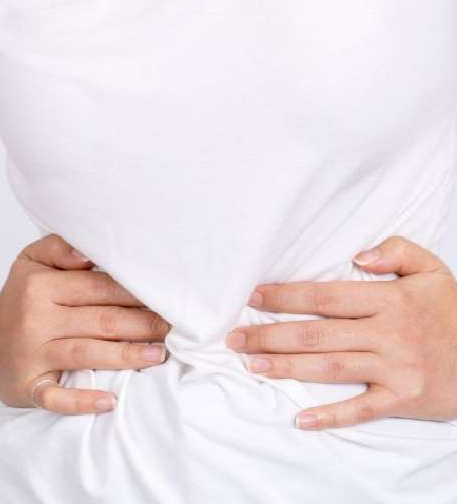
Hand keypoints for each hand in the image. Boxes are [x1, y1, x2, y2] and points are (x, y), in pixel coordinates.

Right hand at [0, 232, 170, 415]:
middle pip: (99, 320)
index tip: (164, 296)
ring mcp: (32, 355)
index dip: (133, 292)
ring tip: (158, 356)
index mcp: (41, 285)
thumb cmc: (19, 296)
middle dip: (140, 324)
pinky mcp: (27, 386)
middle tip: (172, 327)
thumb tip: (90, 252)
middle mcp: (36, 319)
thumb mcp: (31, 260)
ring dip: (126, 356)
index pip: (97, 287)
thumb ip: (61, 247)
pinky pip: (57, 397)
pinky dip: (83, 401)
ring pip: (87, 354)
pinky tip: (110, 402)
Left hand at [226, 235, 456, 430]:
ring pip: (331, 368)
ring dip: (287, 368)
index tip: (255, 296)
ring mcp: (394, 370)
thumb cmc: (452, 310)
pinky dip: (331, 416)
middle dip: (272, 334)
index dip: (287, 296)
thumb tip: (357, 256)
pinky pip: (361, 410)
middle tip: (235, 336)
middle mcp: (387, 334)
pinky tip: (301, 418)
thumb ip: (396, 250)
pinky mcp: (403, 400)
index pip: (326, 297)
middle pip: (318, 334)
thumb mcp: (432, 268)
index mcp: (389, 299)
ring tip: (251, 364)